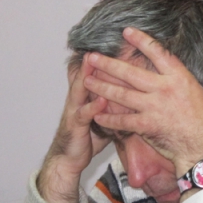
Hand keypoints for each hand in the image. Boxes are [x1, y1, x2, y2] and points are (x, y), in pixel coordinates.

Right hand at [38, 54, 109, 202]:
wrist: (68, 159)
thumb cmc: (87, 140)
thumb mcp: (104, 119)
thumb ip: (115, 107)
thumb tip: (134, 99)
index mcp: (87, 97)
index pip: (95, 75)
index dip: (102, 61)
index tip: (114, 45)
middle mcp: (79, 100)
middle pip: (86, 76)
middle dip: (94, 60)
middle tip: (102, 43)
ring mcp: (75, 111)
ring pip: (81, 90)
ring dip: (87, 76)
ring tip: (93, 63)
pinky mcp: (74, 126)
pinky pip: (84, 114)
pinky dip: (92, 107)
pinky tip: (101, 100)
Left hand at [85, 27, 202, 176]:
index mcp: (181, 79)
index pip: (158, 53)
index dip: (141, 40)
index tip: (126, 32)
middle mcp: (164, 89)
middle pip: (130, 72)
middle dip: (108, 63)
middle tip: (91, 56)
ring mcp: (153, 107)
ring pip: (121, 93)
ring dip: (101, 86)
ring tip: (86, 80)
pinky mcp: (147, 125)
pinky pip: (122, 119)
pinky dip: (107, 117)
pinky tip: (95, 113)